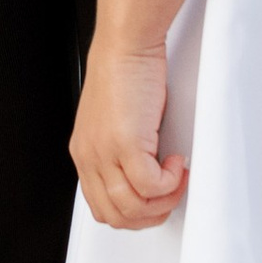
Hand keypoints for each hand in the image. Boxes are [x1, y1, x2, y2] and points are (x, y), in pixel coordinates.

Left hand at [71, 37, 187, 230]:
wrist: (125, 47)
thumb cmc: (124, 74)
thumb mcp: (116, 123)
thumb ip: (124, 153)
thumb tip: (149, 177)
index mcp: (85, 155)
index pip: (102, 208)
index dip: (133, 213)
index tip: (154, 200)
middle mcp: (90, 157)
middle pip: (115, 215)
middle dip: (150, 215)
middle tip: (170, 194)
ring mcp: (105, 152)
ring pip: (132, 207)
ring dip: (163, 200)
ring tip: (176, 177)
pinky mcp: (125, 143)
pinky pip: (150, 185)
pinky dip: (170, 182)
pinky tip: (175, 162)